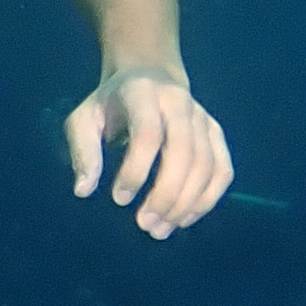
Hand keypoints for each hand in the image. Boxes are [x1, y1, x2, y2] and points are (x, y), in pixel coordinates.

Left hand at [65, 66, 232, 238]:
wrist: (147, 75)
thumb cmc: (109, 105)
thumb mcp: (83, 119)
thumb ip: (83, 151)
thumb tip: (83, 190)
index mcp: (142, 93)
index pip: (147, 135)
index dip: (136, 170)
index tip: (118, 199)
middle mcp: (179, 103)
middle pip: (184, 152)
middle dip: (166, 194)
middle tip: (145, 225)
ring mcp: (202, 118)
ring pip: (207, 165)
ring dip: (187, 203)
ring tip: (161, 229)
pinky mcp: (216, 133)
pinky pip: (222, 170)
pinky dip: (208, 199)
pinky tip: (184, 219)